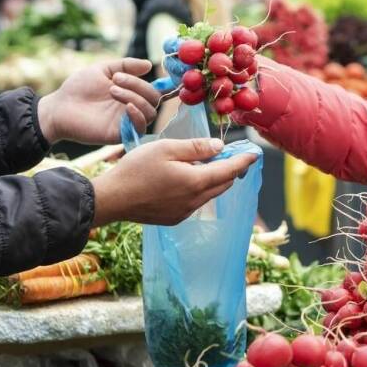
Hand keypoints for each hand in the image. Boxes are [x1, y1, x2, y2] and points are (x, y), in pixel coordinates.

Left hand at [38, 58, 160, 144]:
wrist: (59, 108)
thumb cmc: (78, 88)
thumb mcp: (103, 69)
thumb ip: (126, 65)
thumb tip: (149, 64)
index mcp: (131, 93)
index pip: (154, 89)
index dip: (157, 82)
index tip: (143, 70)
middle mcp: (132, 107)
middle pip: (154, 99)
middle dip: (139, 86)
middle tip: (116, 80)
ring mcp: (127, 121)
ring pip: (150, 112)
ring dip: (136, 97)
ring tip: (112, 91)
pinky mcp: (121, 134)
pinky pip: (141, 128)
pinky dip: (138, 115)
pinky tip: (126, 106)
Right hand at [91, 138, 256, 225]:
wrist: (111, 200)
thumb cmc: (136, 170)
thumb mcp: (166, 149)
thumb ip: (195, 148)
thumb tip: (219, 147)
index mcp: (196, 182)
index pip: (230, 170)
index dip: (244, 161)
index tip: (255, 153)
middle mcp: (195, 201)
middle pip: (224, 183)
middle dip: (232, 169)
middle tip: (231, 154)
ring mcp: (185, 212)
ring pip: (210, 194)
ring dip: (215, 179)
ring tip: (207, 164)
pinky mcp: (175, 219)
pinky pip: (196, 203)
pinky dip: (200, 190)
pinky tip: (187, 180)